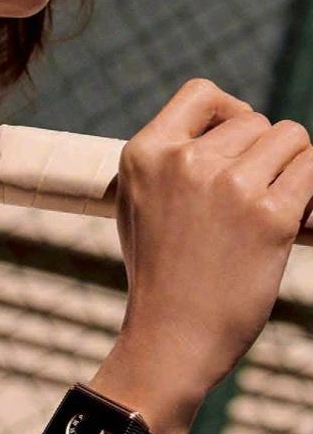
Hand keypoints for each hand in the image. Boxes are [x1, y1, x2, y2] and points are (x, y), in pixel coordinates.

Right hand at [112, 77, 312, 401]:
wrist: (170, 339)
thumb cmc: (160, 277)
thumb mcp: (139, 207)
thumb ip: (170, 162)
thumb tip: (230, 127)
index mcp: (144, 154)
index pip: (201, 94)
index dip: (229, 112)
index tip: (236, 142)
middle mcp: (185, 162)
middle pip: (255, 122)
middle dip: (262, 156)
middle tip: (247, 204)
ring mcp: (229, 187)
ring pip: (290, 139)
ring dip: (290, 170)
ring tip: (266, 212)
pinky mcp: (270, 215)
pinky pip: (312, 170)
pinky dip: (311, 192)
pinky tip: (293, 220)